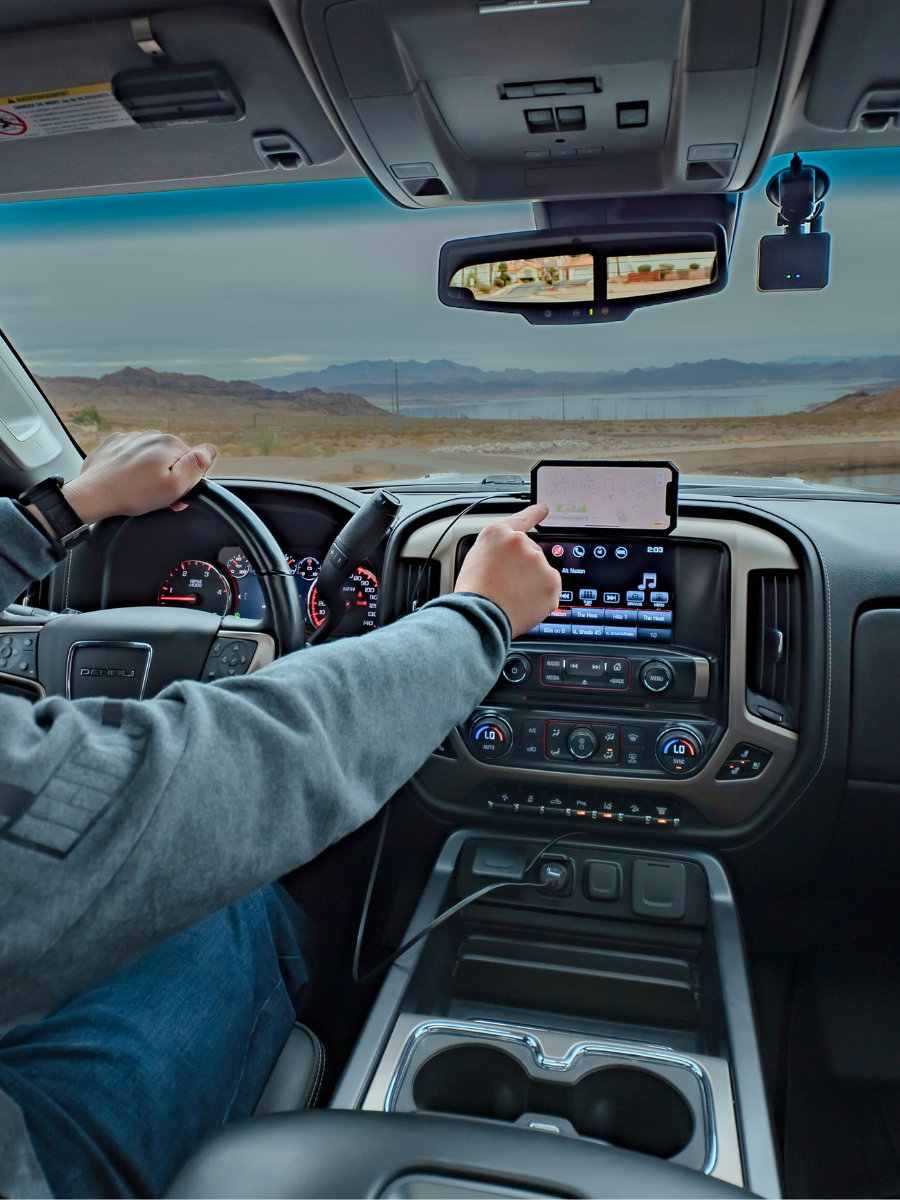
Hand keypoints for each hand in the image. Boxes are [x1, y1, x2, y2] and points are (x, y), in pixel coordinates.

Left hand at [58, 431, 217, 525]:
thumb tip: (210, 450)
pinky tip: (126, 480)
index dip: (187, 480)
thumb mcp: (175, 486)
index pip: (194, 461)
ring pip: (152, 457)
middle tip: (156, 496)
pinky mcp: (115, 444)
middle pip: (173, 458)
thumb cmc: (133, 494)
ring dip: (151, 472)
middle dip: (169, 476)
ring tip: (139, 490)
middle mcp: (152, 435)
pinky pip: (133, 455)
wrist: (92, 494)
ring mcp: (131, 438)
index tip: (174, 492)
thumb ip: (198, 466)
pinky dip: (133, 467)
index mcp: (170, 444)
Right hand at [454, 503, 560, 637]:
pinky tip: (523, 603)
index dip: (534, 513)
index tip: (543, 509)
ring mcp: (538, 561)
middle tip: (506, 585)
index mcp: (498, 534)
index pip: (521, 519)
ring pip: (541, 573)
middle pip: (531, 554)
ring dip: (531, 584)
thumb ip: (497, 551)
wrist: (480, 615)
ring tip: (511, 597)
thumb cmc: (473, 592)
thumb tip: (511, 558)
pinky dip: (540, 598)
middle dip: (524, 569)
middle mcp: (520, 542)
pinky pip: (550, 590)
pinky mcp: (551, 581)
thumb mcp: (475, 559)